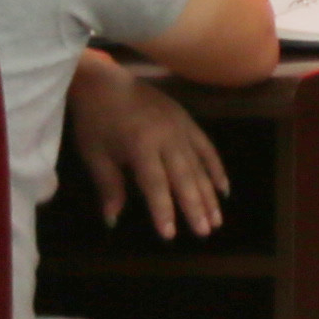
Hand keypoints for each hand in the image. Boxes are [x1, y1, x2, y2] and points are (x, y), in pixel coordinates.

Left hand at [65, 54, 228, 237]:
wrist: (106, 82)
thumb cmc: (96, 121)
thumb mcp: (95, 155)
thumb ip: (109, 187)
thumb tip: (113, 220)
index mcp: (141, 145)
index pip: (155, 184)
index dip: (163, 210)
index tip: (170, 235)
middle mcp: (167, 138)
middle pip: (184, 177)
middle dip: (195, 206)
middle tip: (206, 231)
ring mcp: (182, 129)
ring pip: (199, 166)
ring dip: (209, 194)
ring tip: (217, 218)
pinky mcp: (188, 122)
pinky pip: (207, 148)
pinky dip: (216, 169)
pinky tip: (223, 189)